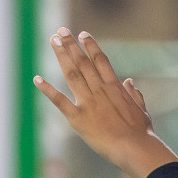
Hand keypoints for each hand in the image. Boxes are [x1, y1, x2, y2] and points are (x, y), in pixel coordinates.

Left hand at [34, 29, 177, 177]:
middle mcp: (100, 90)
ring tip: (53, 41)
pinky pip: (59, 101)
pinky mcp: (77, 118)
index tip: (82, 34)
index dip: (91, 46)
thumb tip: (130, 82)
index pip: (100, 60)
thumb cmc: (140, 131)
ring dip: (62, 56)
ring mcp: (88, 102)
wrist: (134, 147)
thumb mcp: (140, 108)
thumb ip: (134, 94)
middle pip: (83, 62)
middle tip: (61, 30)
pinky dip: (47, 90)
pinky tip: (37, 79)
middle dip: (71, 45)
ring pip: (72, 74)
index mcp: (115, 87)